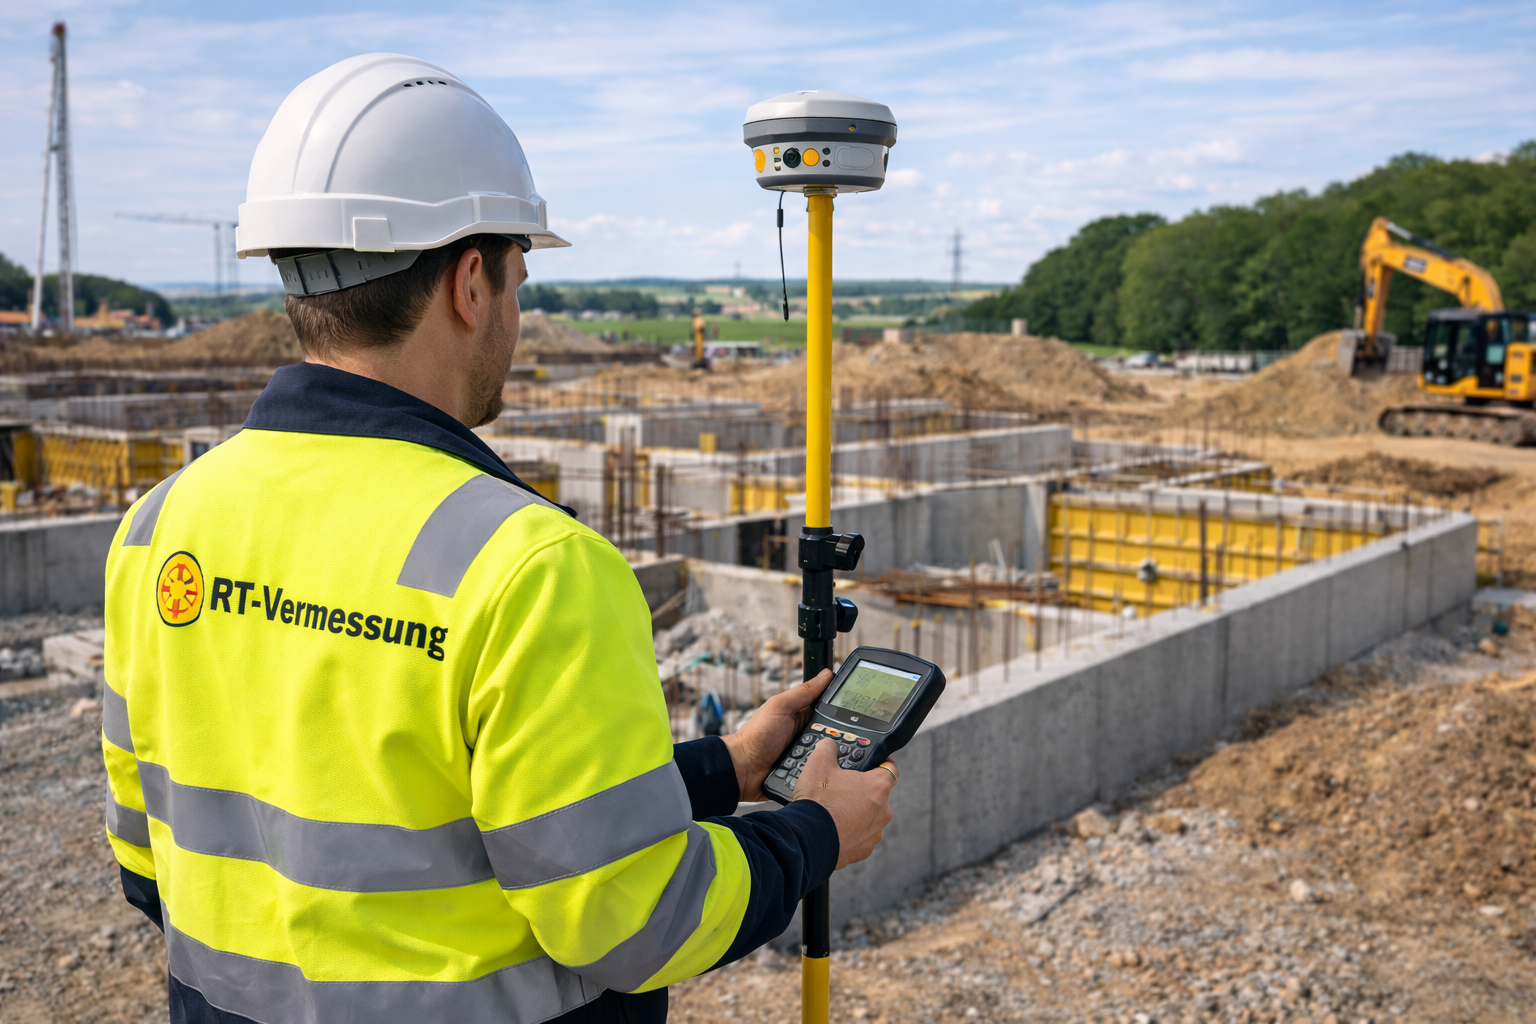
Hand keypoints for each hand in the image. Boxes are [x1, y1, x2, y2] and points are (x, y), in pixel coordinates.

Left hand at [721, 669, 832, 802]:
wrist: (742, 769)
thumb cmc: (756, 735)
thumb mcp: (780, 707)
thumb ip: (803, 692)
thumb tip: (826, 674)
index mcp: (802, 716)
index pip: (830, 710)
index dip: (841, 710)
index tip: (855, 711)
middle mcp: (807, 735)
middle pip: (834, 735)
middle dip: (835, 738)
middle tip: (831, 740)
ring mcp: (807, 755)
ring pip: (829, 755)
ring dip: (828, 757)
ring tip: (824, 757)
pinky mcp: (805, 773)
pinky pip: (820, 772)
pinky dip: (821, 772)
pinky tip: (824, 773)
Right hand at [795, 739, 895, 869]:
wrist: (807, 840)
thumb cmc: (817, 802)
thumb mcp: (818, 763)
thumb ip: (828, 748)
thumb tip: (830, 745)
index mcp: (877, 787)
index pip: (891, 768)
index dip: (882, 762)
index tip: (876, 762)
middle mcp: (882, 811)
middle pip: (877, 795)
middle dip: (862, 791)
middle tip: (841, 788)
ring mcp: (874, 833)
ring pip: (869, 817)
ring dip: (857, 813)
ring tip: (835, 811)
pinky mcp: (864, 850)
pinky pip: (860, 836)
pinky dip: (850, 832)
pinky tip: (833, 828)